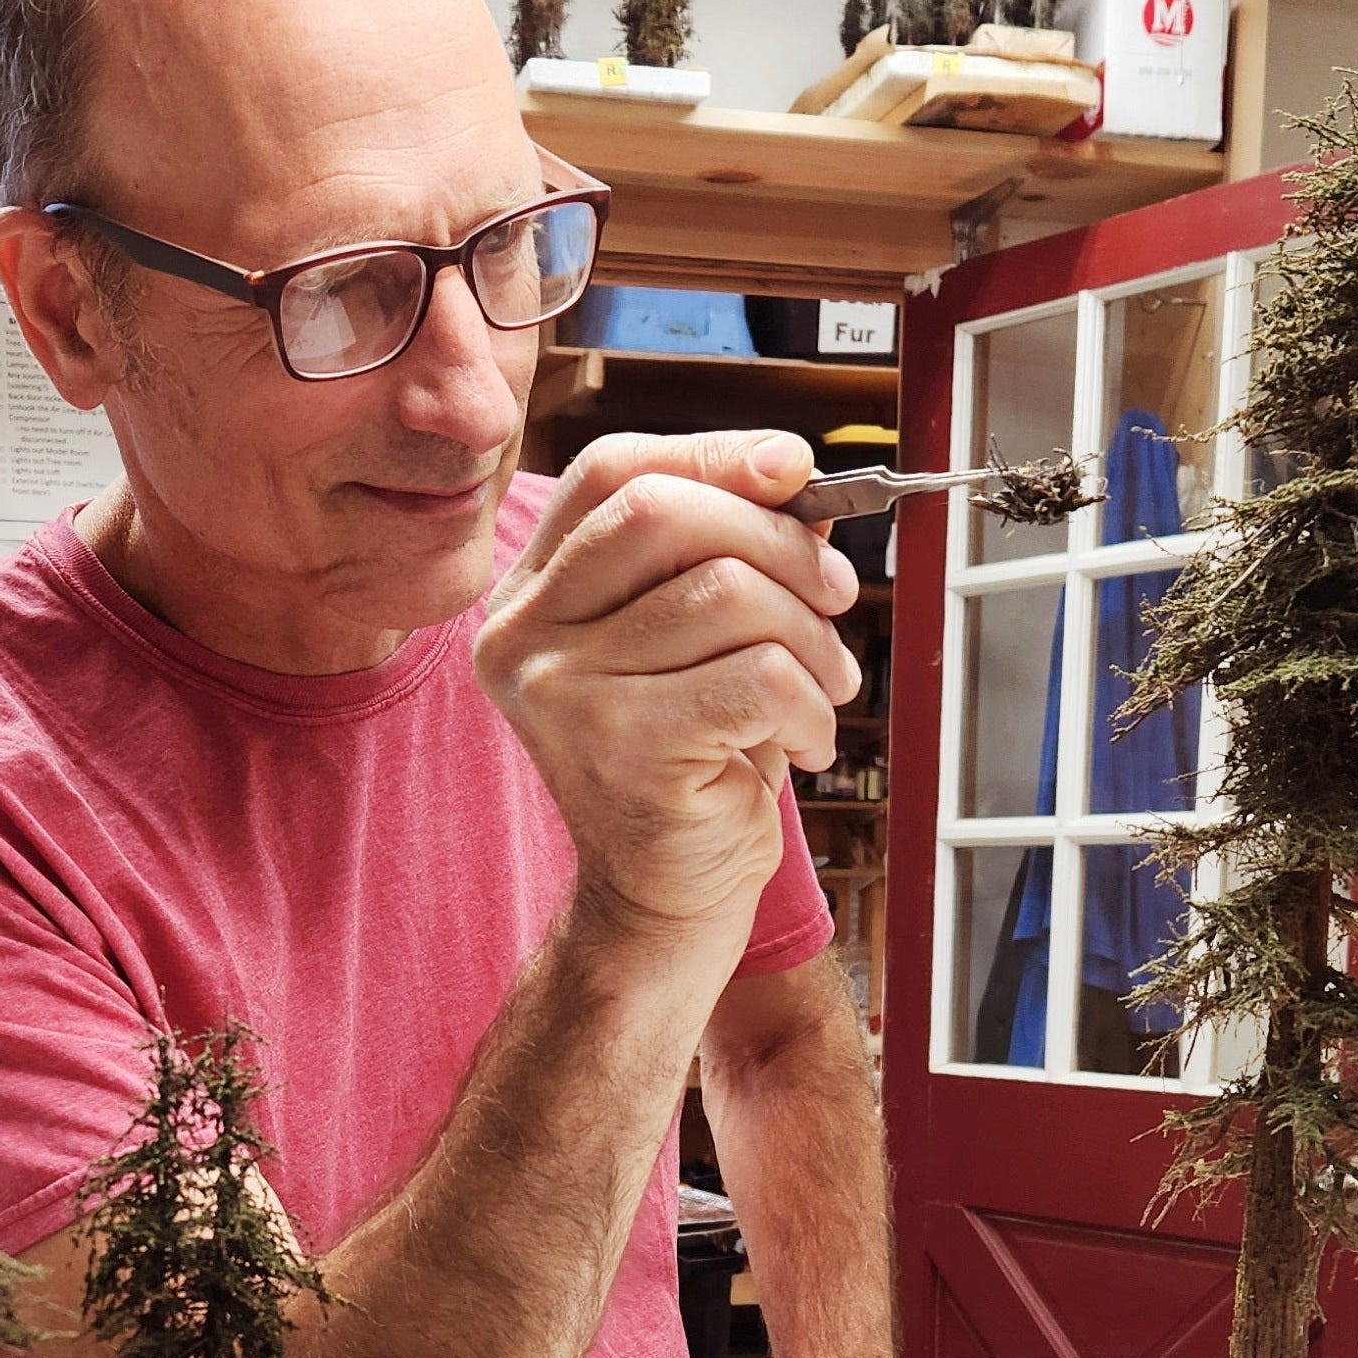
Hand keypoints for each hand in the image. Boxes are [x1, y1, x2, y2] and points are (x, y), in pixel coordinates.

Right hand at [475, 430, 862, 941]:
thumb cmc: (686, 769)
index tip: (793, 469)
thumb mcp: (697, 642)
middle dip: (777, 540)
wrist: (660, 904)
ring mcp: (562, 693)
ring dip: (812, 636)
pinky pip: (756, 675)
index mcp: (529, 596)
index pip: (612, 473)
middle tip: (835, 590)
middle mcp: (522, 636)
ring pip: (726, 594)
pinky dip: (809, 703)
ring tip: (826, 686)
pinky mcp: (623, 747)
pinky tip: (804, 741)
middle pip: (664, 514)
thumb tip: (793, 478)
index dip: (711, 454)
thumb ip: (721, 553)